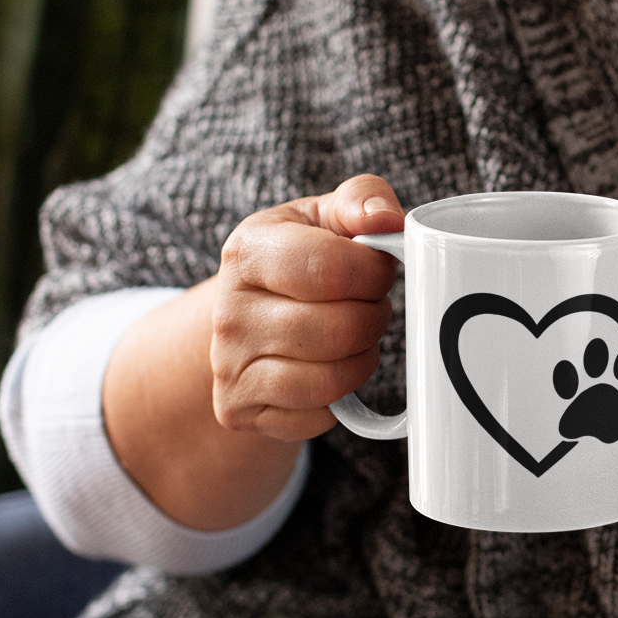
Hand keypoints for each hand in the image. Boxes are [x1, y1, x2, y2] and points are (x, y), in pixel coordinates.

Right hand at [211, 175, 403, 438]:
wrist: (246, 316)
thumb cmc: (301, 260)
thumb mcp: (325, 217)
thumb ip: (362, 200)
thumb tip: (388, 220)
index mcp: (248, 251)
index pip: (332, 269)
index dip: (375, 274)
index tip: (378, 270)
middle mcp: (229, 311)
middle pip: (341, 329)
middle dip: (373, 318)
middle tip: (367, 306)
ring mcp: (228, 366)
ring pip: (331, 380)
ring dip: (361, 360)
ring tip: (351, 336)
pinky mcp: (239, 410)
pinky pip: (318, 417)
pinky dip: (339, 399)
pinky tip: (328, 369)